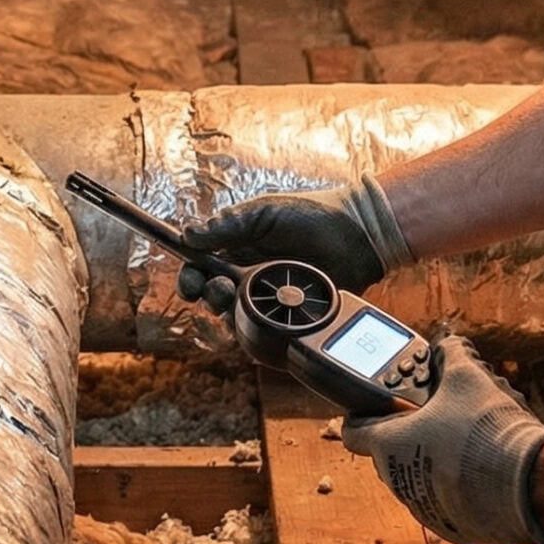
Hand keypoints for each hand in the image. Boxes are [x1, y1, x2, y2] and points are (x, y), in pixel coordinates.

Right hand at [176, 175, 409, 312]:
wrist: (356, 234)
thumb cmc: (311, 215)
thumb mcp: (263, 212)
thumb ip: (227, 223)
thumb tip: (187, 234)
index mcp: (237, 248)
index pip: (200, 267)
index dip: (190, 277)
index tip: (190, 281)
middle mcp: (248, 275)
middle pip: (210, 296)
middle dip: (206, 295)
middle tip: (219, 287)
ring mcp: (268, 298)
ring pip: (232, 316)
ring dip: (228, 311)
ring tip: (239, 297)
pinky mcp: (288, 316)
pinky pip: (263, 331)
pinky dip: (256, 329)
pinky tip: (263, 316)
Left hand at [341, 337, 543, 543]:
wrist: (527, 482)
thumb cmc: (487, 428)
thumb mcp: (468, 377)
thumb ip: (451, 355)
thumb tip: (448, 345)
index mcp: (389, 445)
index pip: (354, 430)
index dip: (362, 412)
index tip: (376, 405)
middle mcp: (398, 481)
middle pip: (390, 452)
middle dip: (409, 433)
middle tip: (436, 416)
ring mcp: (423, 508)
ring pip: (418, 479)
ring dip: (434, 462)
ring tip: (466, 442)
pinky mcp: (451, 528)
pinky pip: (446, 503)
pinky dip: (458, 489)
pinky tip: (483, 471)